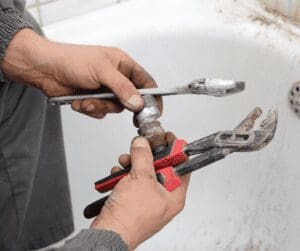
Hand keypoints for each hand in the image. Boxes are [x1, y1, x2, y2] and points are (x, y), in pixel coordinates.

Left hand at [1, 28, 161, 117]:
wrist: (45, 70)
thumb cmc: (72, 60)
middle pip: (131, 100)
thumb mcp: (102, 71)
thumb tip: (139, 103)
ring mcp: (105, 90)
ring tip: (85, 99)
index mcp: (123, 65)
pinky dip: (90, 109)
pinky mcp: (94, 101)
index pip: (146, 82)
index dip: (153, 97)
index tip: (155, 111)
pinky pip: (100, 112)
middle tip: (110, 104)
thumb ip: (123, 88)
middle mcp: (116, 78)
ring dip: (99, 106)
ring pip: (114, 108)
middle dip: (118, 104)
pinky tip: (79, 101)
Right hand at [90, 136, 189, 249]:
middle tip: (142, 147)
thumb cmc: (130, 218)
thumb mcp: (141, 179)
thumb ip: (143, 156)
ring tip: (125, 161)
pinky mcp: (133, 200)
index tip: (168, 139)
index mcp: (174, 196)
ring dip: (133, 164)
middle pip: (160, 168)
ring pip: (143, 174)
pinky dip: (124, 175)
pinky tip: (118, 173)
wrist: (109, 233)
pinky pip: (132, 182)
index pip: (181, 167)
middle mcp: (162, 199)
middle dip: (147, 156)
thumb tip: (143, 144)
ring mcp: (147, 200)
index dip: (175, 151)